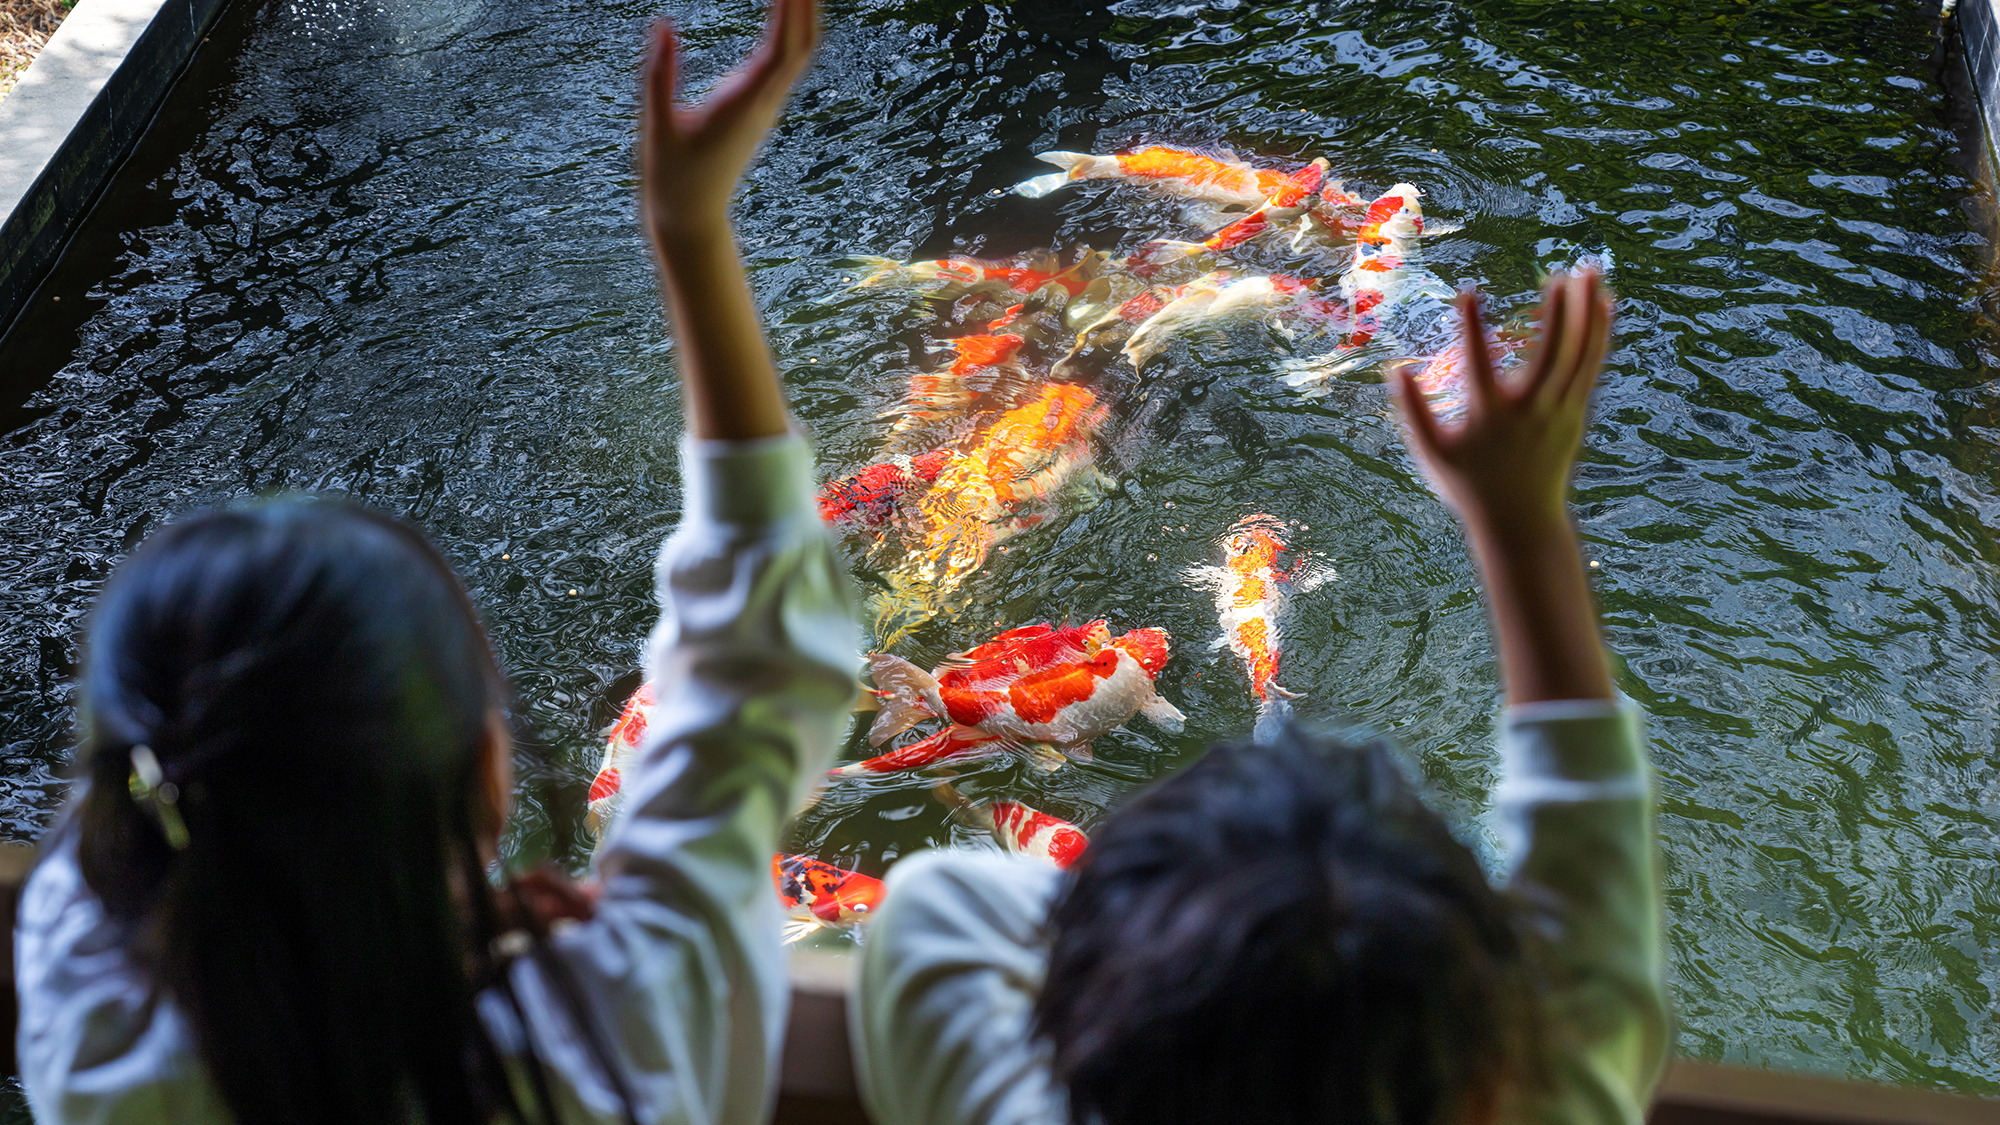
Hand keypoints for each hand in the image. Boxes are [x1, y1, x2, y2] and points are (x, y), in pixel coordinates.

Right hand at [639, 0, 817, 239]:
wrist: (691, 217)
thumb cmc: (671, 177)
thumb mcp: (657, 126)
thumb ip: (658, 75)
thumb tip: (662, 24)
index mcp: (742, 106)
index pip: (781, 51)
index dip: (791, 12)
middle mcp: (763, 103)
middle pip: (802, 46)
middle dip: (806, 5)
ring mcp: (764, 105)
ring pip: (799, 53)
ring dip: (803, 15)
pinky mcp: (758, 106)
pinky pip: (785, 62)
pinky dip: (790, 30)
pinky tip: (785, 7)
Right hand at [1396, 268, 1615, 703]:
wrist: (1520, 522)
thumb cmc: (1469, 487)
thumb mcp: (1431, 454)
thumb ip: (1412, 412)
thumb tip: (1395, 370)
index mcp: (1490, 417)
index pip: (1478, 362)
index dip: (1471, 326)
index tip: (1468, 290)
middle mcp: (1529, 411)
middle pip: (1550, 354)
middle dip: (1559, 312)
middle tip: (1562, 272)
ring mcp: (1557, 412)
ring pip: (1578, 355)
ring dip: (1587, 312)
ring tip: (1590, 270)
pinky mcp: (1573, 414)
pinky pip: (1590, 365)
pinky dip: (1598, 333)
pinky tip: (1602, 303)